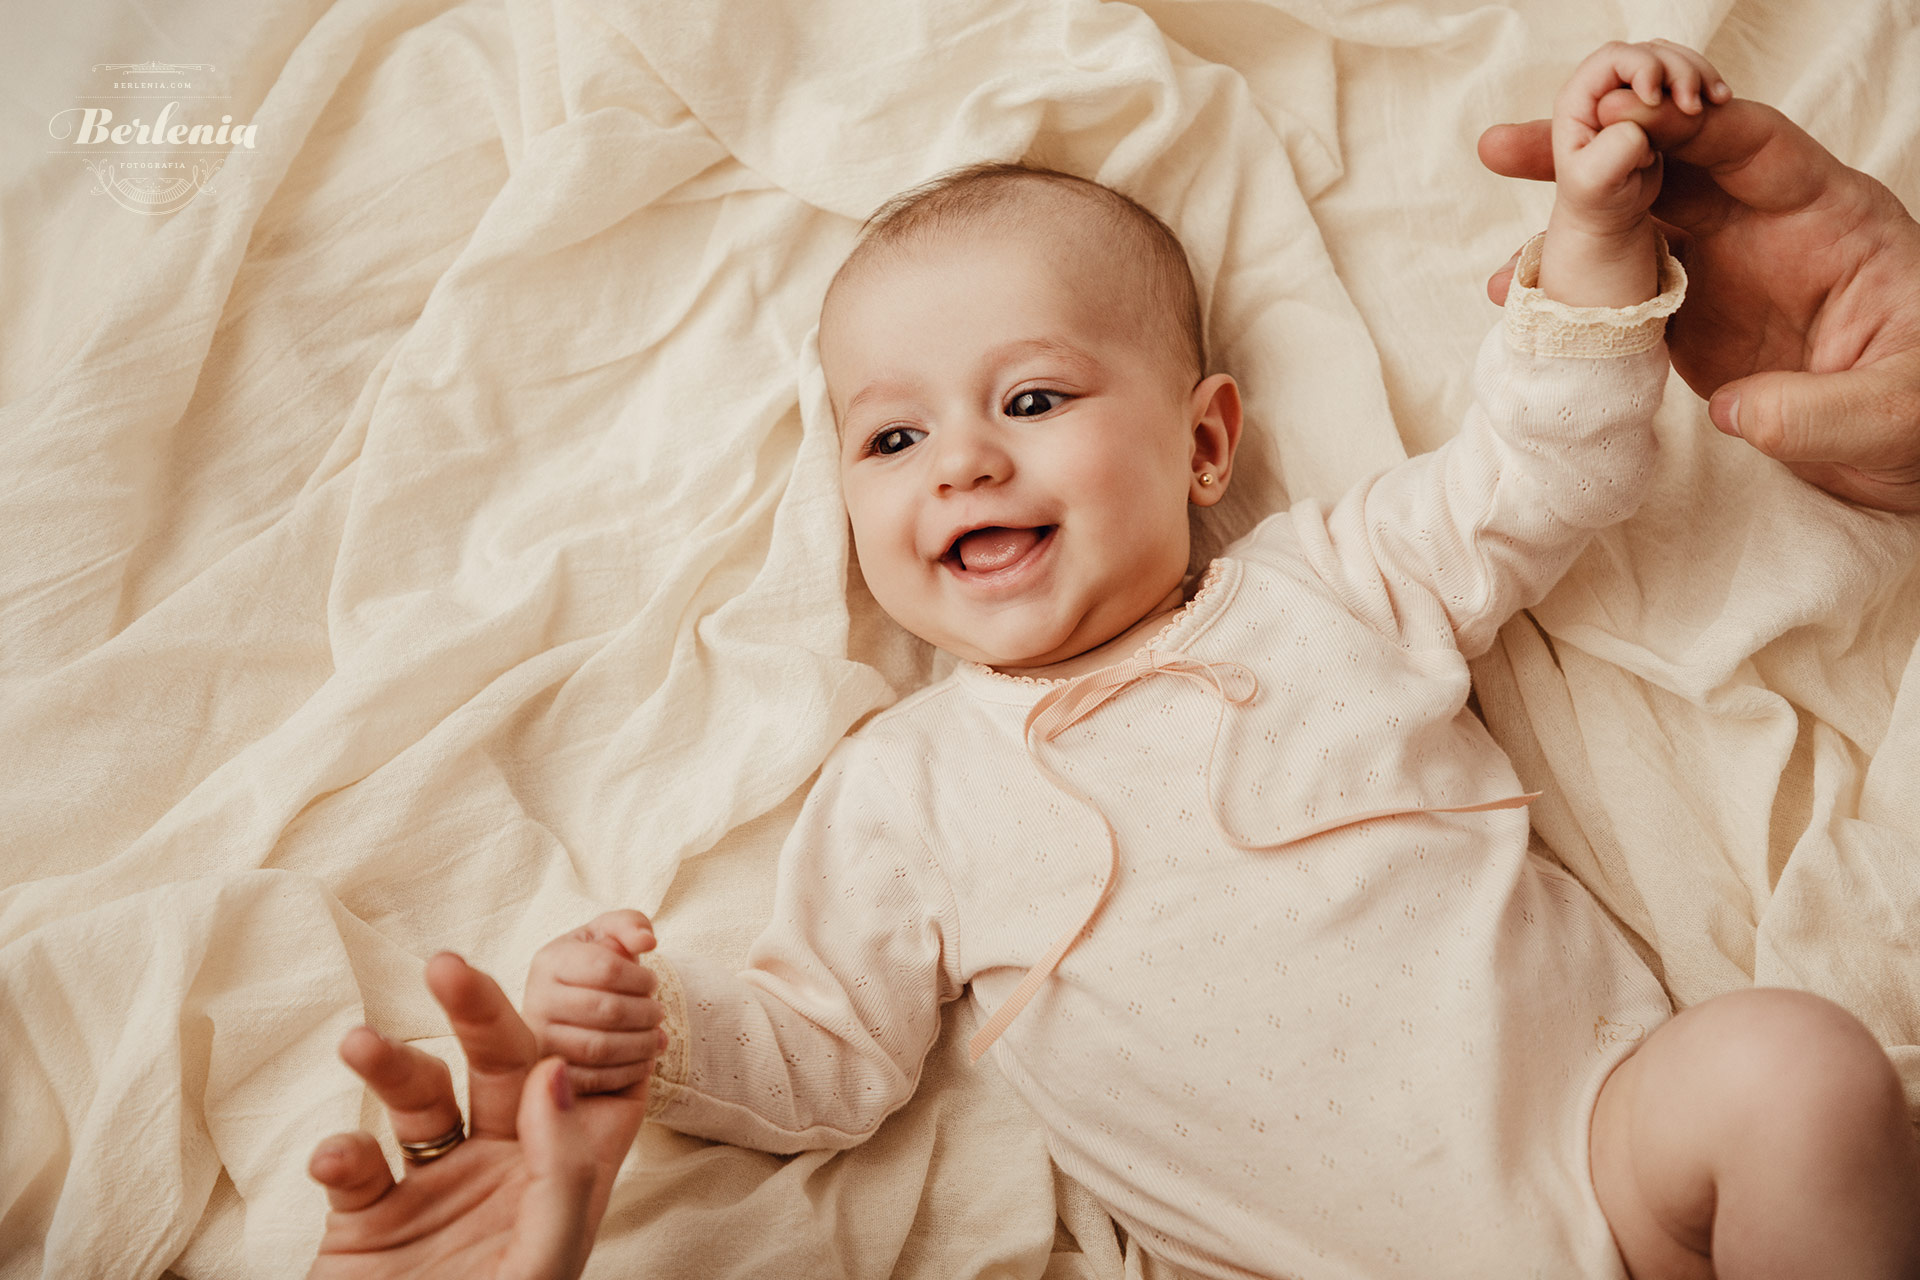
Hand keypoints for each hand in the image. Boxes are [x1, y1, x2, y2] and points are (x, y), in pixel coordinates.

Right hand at [307, 953, 645, 1279]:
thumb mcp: (541, 1265)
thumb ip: (561, 1171)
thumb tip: (553, 1071)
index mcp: (564, 1179)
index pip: (594, 1086)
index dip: (602, 1025)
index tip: (599, 961)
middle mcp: (503, 1169)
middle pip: (499, 1069)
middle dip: (478, 1014)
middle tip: (448, 965)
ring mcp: (432, 1188)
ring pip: (417, 1100)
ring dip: (389, 1066)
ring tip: (358, 1044)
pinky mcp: (364, 1220)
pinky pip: (353, 1167)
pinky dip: (340, 1156)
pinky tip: (337, 1162)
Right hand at [524, 910, 667, 1094]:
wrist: (565, 1005)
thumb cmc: (593, 966)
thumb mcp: (608, 935)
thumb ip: (630, 925)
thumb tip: (647, 941)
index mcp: (550, 961)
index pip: (606, 968)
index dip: (641, 978)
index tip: (653, 984)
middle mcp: (537, 999)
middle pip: (606, 1010)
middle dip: (645, 1013)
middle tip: (658, 1014)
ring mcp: (537, 1039)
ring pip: (599, 1047)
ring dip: (640, 1045)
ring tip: (657, 1039)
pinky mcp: (546, 1074)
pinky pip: (592, 1080)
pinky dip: (626, 1074)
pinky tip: (643, 1063)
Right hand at [1481, 83, 1919, 511]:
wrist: (1913, 454)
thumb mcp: (1902, 410)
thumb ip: (1824, 410)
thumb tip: (1734, 411)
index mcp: (1830, 216)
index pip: (1749, 145)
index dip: (1681, 128)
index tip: (1614, 121)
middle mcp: (1767, 230)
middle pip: (1668, 165)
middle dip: (1591, 148)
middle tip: (1510, 145)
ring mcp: (1723, 273)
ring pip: (1633, 219)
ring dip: (1563, 214)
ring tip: (1496, 222)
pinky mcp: (1692, 321)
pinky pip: (1621, 288)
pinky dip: (1568, 288)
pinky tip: (1517, 298)